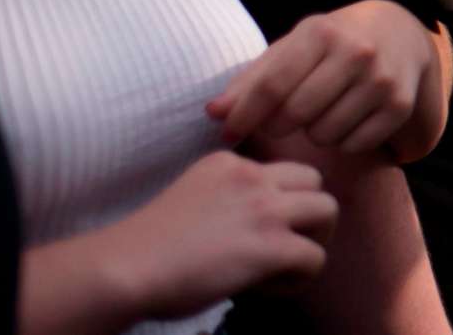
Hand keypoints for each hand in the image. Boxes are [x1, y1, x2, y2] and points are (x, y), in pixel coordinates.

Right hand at [90, 152, 336, 317]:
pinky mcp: (271, 245)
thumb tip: (258, 228)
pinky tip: (266, 289)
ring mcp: (265, 209)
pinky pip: (315, 258)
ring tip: (283, 266)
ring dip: (313, 240)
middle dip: (308, 213)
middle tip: (285, 245)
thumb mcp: (192, 197)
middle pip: (315, 181)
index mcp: (230, 163)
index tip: (252, 232)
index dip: (279, 201)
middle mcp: (253, 177)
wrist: (125, 269)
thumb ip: (227, 200)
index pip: (282, 170)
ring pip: (327, 211)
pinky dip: (298, 278)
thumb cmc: (145, 247)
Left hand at [208, 0, 438, 158]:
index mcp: (321, 32)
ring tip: (320, 114)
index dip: (244, 115)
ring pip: (324, 134)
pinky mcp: (399, 105)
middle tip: (280, 122)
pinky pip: (353, 145)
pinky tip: (346, 120)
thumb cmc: (330, 45)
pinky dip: (343, 141)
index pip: (271, 84)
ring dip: (313, 133)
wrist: (400, 33)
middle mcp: (356, 52)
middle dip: (278, 126)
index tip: (228, 133)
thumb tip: (213, 113)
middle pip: (295, 114)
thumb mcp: (292, 48)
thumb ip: (252, 80)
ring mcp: (381, 79)